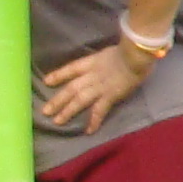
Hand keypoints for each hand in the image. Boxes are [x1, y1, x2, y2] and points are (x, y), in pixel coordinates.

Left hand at [39, 38, 155, 132]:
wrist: (137, 54)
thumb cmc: (130, 50)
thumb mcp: (110, 52)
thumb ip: (103, 60)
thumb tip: (101, 65)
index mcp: (92, 62)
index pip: (71, 68)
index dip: (58, 75)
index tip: (46, 81)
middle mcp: (91, 75)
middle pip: (71, 88)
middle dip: (57, 100)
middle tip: (45, 111)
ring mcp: (100, 86)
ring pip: (79, 100)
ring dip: (68, 111)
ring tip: (57, 122)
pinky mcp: (111, 95)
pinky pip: (100, 110)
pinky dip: (94, 121)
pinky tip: (88, 131)